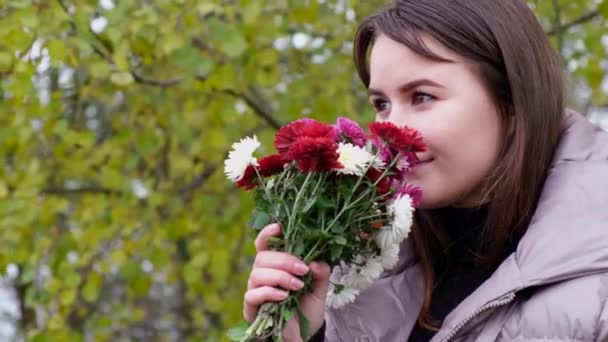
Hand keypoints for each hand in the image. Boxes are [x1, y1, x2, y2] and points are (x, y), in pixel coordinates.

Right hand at [243, 223, 330, 340]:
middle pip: (262, 257)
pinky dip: (269, 292)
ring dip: (280, 276)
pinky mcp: (252, 308)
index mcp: (276, 264)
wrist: (304, 335)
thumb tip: (315, 261)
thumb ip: (320, 273)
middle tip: (303, 270)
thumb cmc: (307, 308)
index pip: (264, 243)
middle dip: (284, 260)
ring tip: (298, 286)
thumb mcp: (319, 289)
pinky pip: (253, 294)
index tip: (279, 227)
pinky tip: (284, 296)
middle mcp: (263, 274)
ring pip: (257, 273)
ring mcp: (255, 290)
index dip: (268, 233)